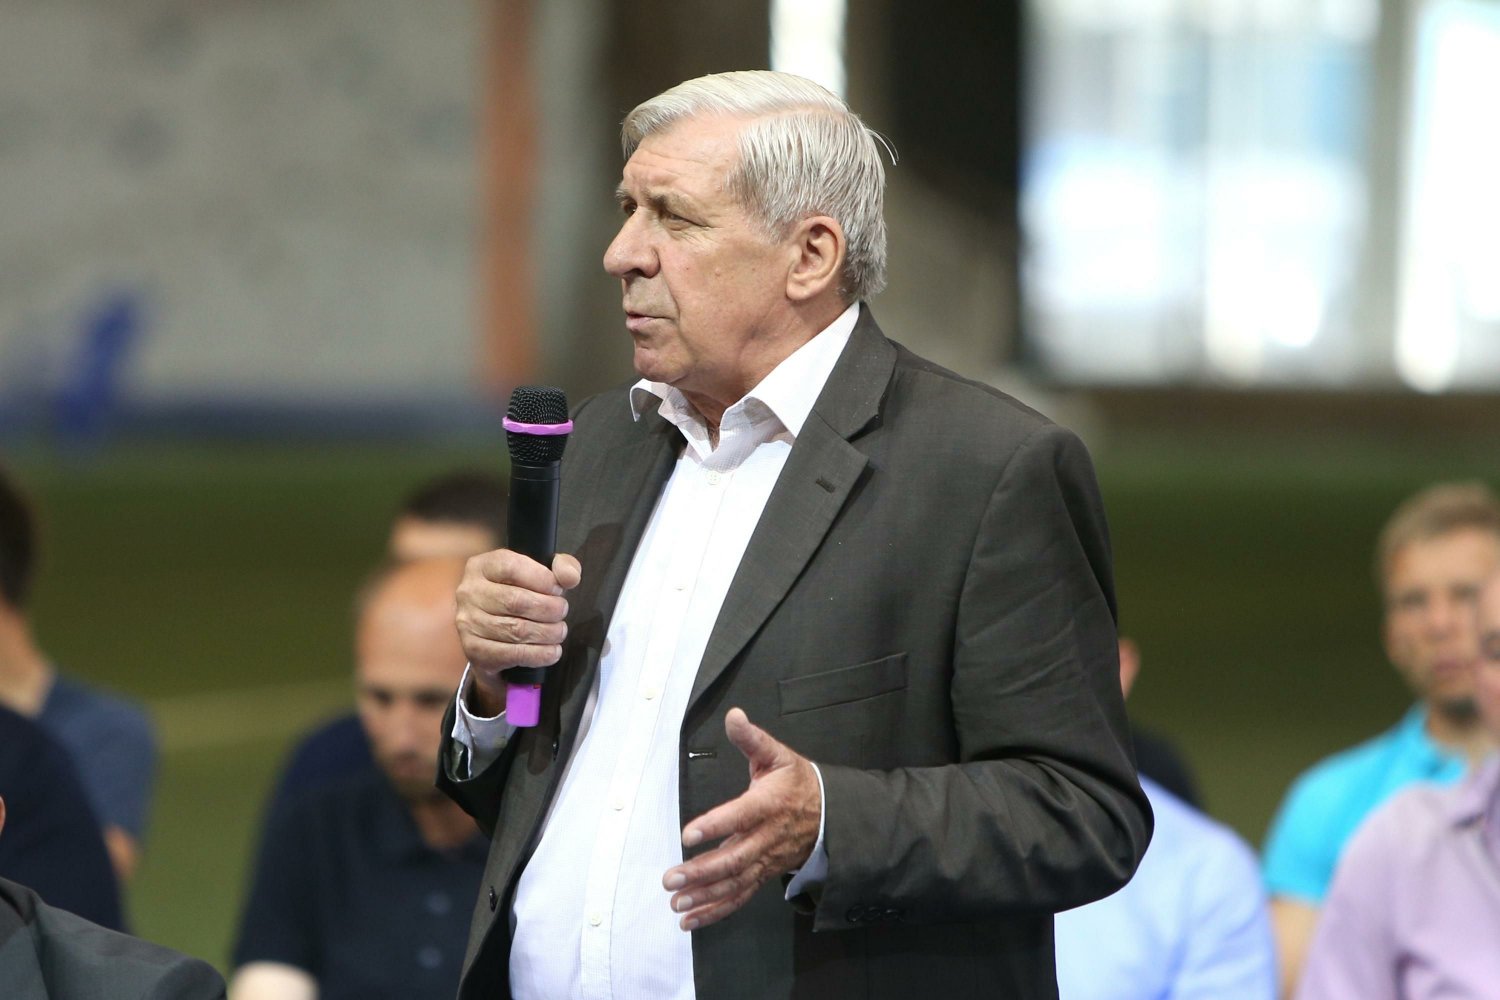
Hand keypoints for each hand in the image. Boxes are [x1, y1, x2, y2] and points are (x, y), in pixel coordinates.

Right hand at [455, 549, 580, 713]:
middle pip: (515, 601)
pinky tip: (552, 651)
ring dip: (547, 633)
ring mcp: (468, 622)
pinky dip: (539, 655)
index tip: (559, 589)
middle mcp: (469, 592)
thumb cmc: (520, 596)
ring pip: (516, 630)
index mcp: (482, 566)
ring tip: (559, 632)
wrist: (493, 634)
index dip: (541, 579)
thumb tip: (570, 577)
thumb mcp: (540, 573)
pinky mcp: (473, 649)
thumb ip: (562, 566)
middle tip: (562, 613)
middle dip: (549, 609)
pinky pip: (512, 654)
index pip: (511, 566)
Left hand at [662, 708, 821, 930]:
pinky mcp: (763, 874)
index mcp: (768, 804)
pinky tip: (690, 919)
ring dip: (705, 896)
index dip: (716, 825)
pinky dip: (716, 910)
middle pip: (735, 859)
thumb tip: (733, 716)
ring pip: (736, 882)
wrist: (831, 815)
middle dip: (701, 871)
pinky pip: (740, 896)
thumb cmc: (797, 783)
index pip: (741, 816)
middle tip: (671, 879)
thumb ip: (752, 738)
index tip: (688, 833)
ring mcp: (765, 860)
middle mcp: (766, 837)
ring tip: (677, 903)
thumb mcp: (778, 754)